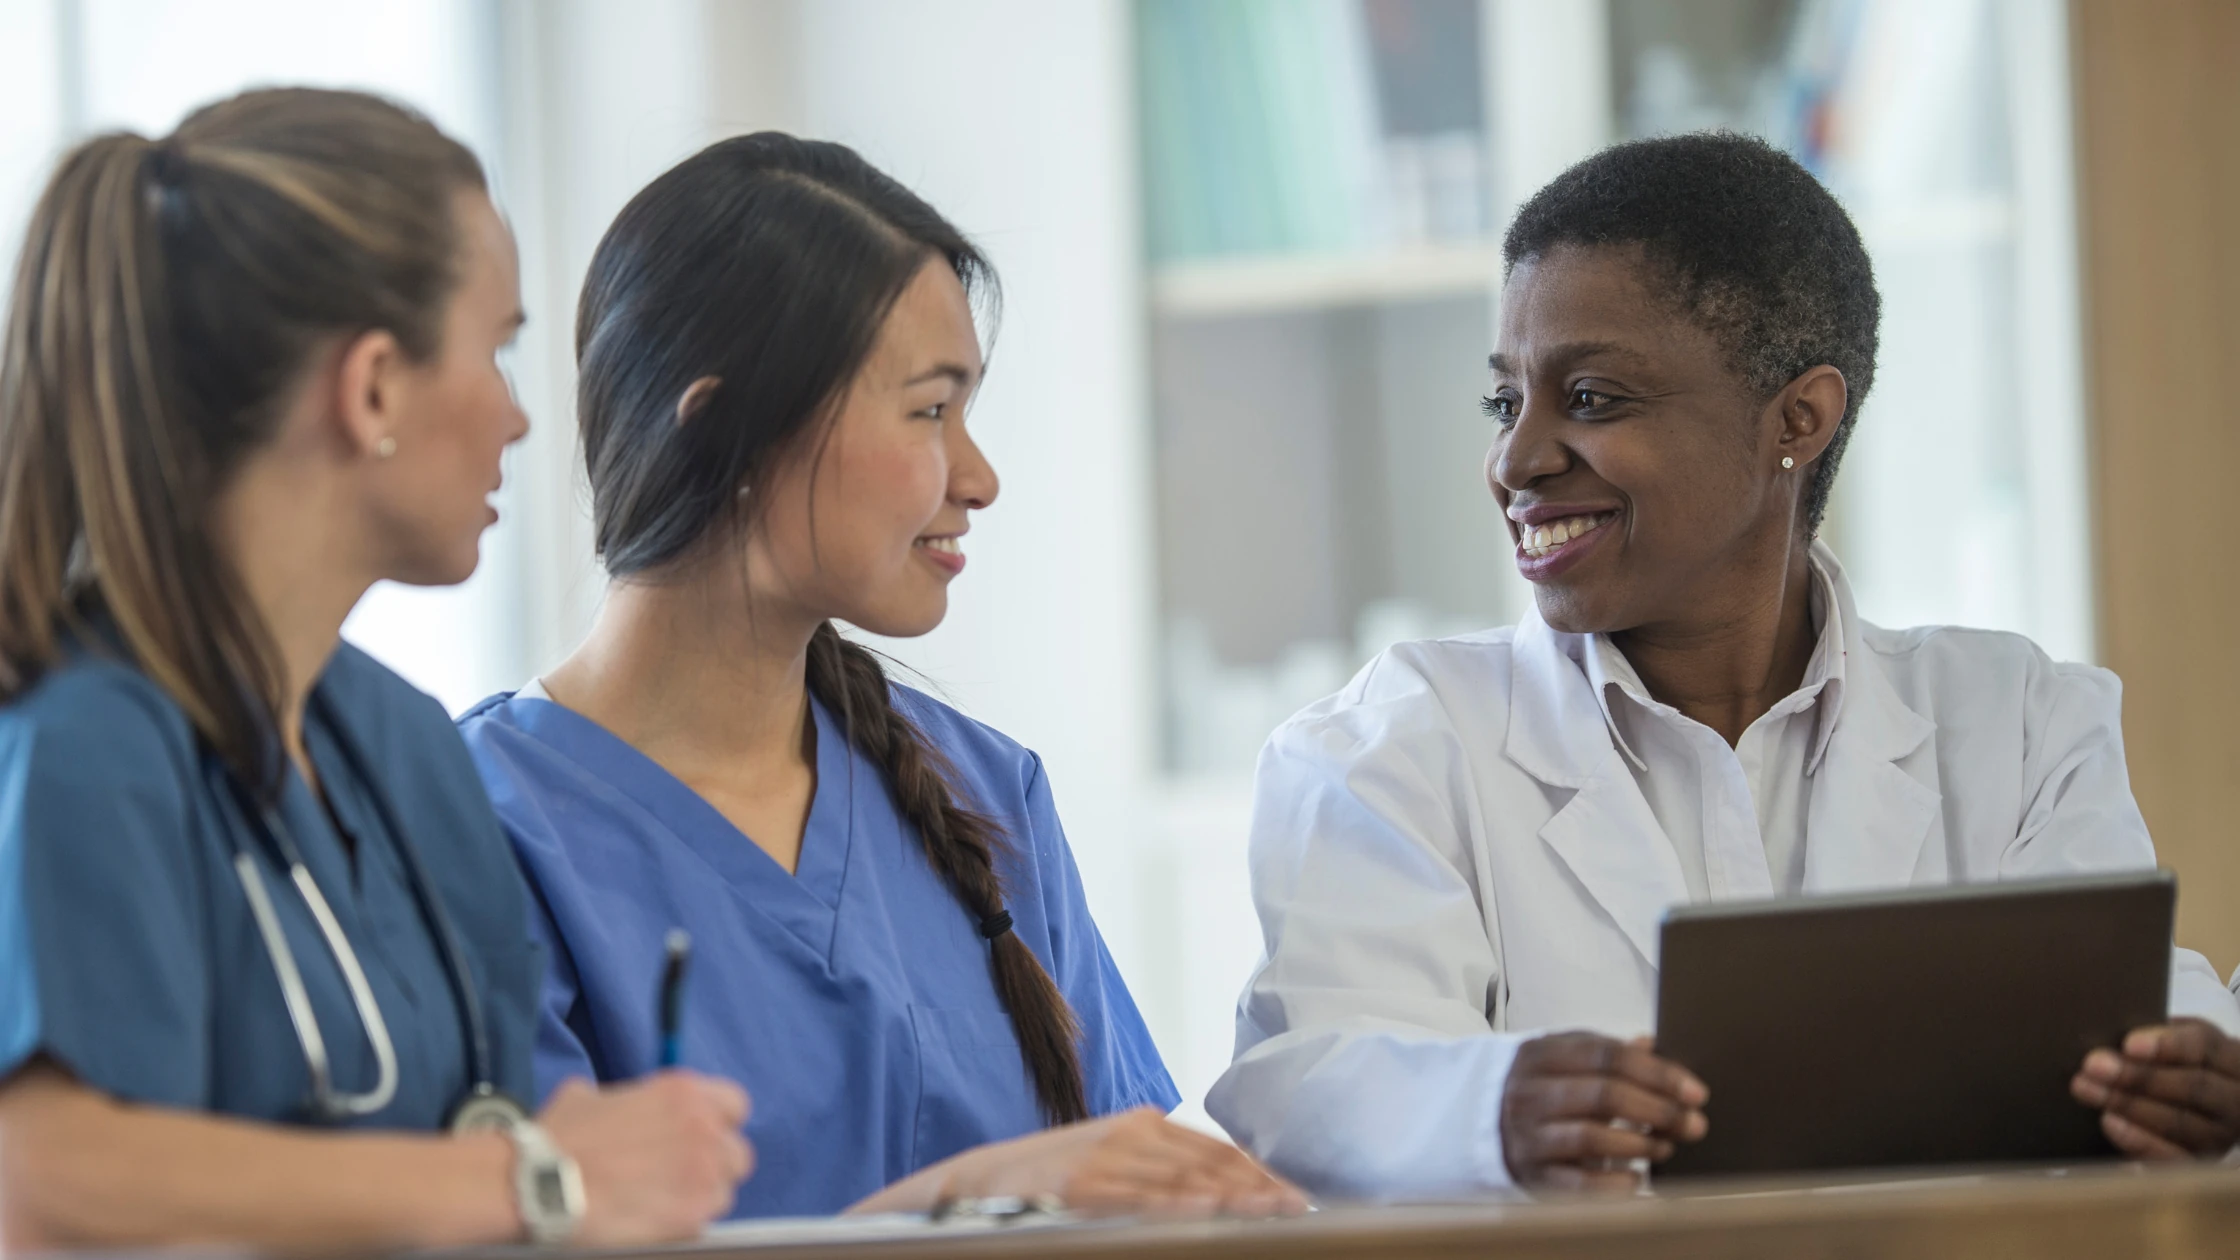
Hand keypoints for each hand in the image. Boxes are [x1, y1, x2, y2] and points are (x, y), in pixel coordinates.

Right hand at [539, 1072, 752, 1244]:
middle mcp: (703, 1127)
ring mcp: (703, 1173)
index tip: (698, 1140)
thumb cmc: (557, 1140)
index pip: (735, 1106)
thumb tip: (623, 1109)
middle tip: (679, 1179)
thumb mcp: (592, 1097)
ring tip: (660, 1205)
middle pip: (737, 1154)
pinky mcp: (693, 1216)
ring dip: (699, 1199)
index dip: (717, 1125)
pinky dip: (684, 1226)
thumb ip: (627, 1100)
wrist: (538, 1183)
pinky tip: (652, 1224)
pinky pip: (705, 1224)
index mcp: (683, 1091)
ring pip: (724, 1193)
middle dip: (714, 1167)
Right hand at [902, 1107, 1307, 1217]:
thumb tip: (1219, 1190)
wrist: (979, 1180)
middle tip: (1298, 1208)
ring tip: (1270, 1212)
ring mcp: (1106, 1157)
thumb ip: (1160, 1169)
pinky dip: (1174, 1205)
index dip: (1258, 1171)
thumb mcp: (1111, 1160)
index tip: (1296, 1195)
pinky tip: (1206, 1211)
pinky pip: (1138, 1198)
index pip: (1215, 1148)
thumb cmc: (1053, 1178)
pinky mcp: (1081, 1185)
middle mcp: (1131, 1134)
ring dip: (1230, 1197)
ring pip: (1182, 1180)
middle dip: (1258, 1186)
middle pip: (1209, 1162)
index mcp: (1144, 1124)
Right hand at [1501, 1033, 1708, 1191]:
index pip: (1607, 1055)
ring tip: (1665, 1146)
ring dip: (1640, 1143)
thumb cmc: (1535, 1086)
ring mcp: (1527, 1134)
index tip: (1695, 1091)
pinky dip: (1613, 1182)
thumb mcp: (1560, 1057)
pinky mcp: (1530, 1173)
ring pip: (1591, 1137)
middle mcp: (1529, 1092)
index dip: (1657, 1072)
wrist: (1473, 1119)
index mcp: (1540, 1054)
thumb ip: (1605, 1052)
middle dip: (1658, 1110)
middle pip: (1604, 1095)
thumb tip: (1652, 1044)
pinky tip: (1636, 1177)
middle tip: (1693, 1122)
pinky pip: (1577, 1182)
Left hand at [2070, 1018, 2239, 1158]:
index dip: (2167, 1045)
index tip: (2128, 1044)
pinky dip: (2138, 1141)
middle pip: (2192, 1087)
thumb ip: (2158, 1036)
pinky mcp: (2200, 1163)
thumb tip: (2123, 1042)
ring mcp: (2221, 1136)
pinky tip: (2108, 1122)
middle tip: (2093, 1066)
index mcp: (2232, 1062)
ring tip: (2086, 1089)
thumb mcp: (2176, 1042)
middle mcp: (2234, 1102)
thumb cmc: (2176, 1063)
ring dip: (2128, 1105)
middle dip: (2138, 1076)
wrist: (2194, 1106)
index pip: (2204, 1048)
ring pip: (2180, 1122)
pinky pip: (2172, 1158)